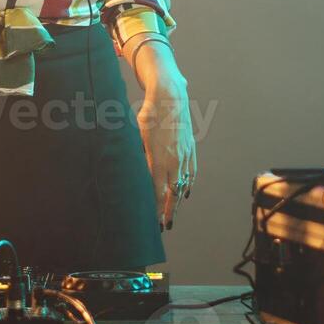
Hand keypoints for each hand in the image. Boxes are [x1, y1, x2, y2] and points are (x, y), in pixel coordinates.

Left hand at [134, 48, 196, 229]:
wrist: (170, 97)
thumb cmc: (149, 115)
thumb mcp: (136, 136)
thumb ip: (136, 157)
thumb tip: (132, 175)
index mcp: (158, 159)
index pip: (157, 192)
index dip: (156, 209)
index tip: (155, 223)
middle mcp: (174, 160)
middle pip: (172, 193)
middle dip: (169, 211)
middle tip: (166, 226)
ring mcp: (184, 155)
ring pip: (183, 185)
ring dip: (178, 201)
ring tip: (173, 214)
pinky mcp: (191, 148)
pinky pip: (191, 173)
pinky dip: (189, 185)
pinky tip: (185, 193)